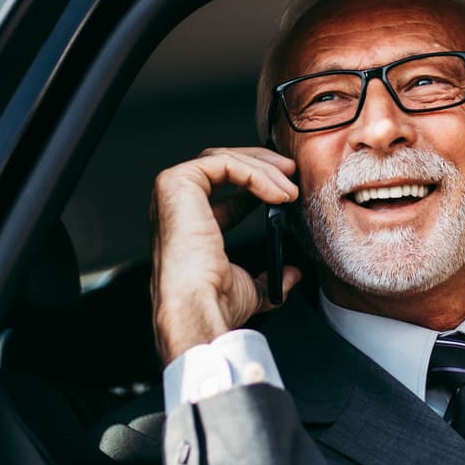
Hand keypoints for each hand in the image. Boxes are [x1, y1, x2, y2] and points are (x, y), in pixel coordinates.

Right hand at [150, 146, 302, 363]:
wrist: (198, 306)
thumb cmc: (212, 302)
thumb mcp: (251, 289)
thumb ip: (270, 279)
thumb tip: (291, 275)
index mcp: (189, 224)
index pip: (222, 189)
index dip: (256, 183)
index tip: (285, 191)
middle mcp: (177, 205)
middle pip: (221, 164)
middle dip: (261, 165)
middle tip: (291, 173)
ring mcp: (173, 191)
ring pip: (224, 159)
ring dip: (264, 169)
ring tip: (290, 189)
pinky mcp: (176, 182)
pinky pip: (224, 163)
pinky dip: (255, 173)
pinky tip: (277, 193)